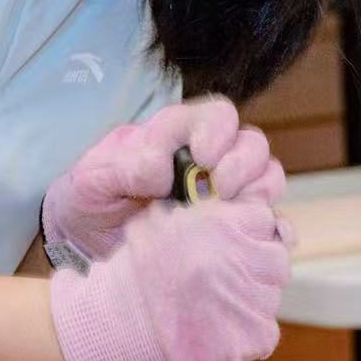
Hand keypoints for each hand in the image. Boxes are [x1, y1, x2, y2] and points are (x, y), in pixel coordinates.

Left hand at [42, 96, 285, 262]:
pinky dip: (275, 231)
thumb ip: (123, 167)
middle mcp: (208, 162)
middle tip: (222, 186)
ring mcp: (224, 196)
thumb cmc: (91, 200)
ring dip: (260, 192)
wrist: (86, 245)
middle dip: (244, 162)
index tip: (204, 156)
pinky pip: (270, 225)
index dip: (217, 131)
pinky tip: (262, 240)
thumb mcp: (92, 179)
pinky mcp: (232, 231)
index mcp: (177, 136)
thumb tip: (162, 170)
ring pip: (267, 178)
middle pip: (251, 144)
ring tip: (234, 213)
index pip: (215, 115)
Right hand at [49, 194, 290, 360]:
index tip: (235, 245)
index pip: (264, 218)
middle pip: (276, 258)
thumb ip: (204, 213)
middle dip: (257, 268)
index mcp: (225, 223)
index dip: (250, 233)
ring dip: (249, 301)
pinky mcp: (255, 336)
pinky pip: (264, 332)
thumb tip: (234, 210)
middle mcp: (245, 257)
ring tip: (212, 310)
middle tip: (225, 281)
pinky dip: (245, 334)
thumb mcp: (161, 222)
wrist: (115, 325)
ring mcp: (254, 299)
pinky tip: (216, 333)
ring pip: (270, 296)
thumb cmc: (134, 274)